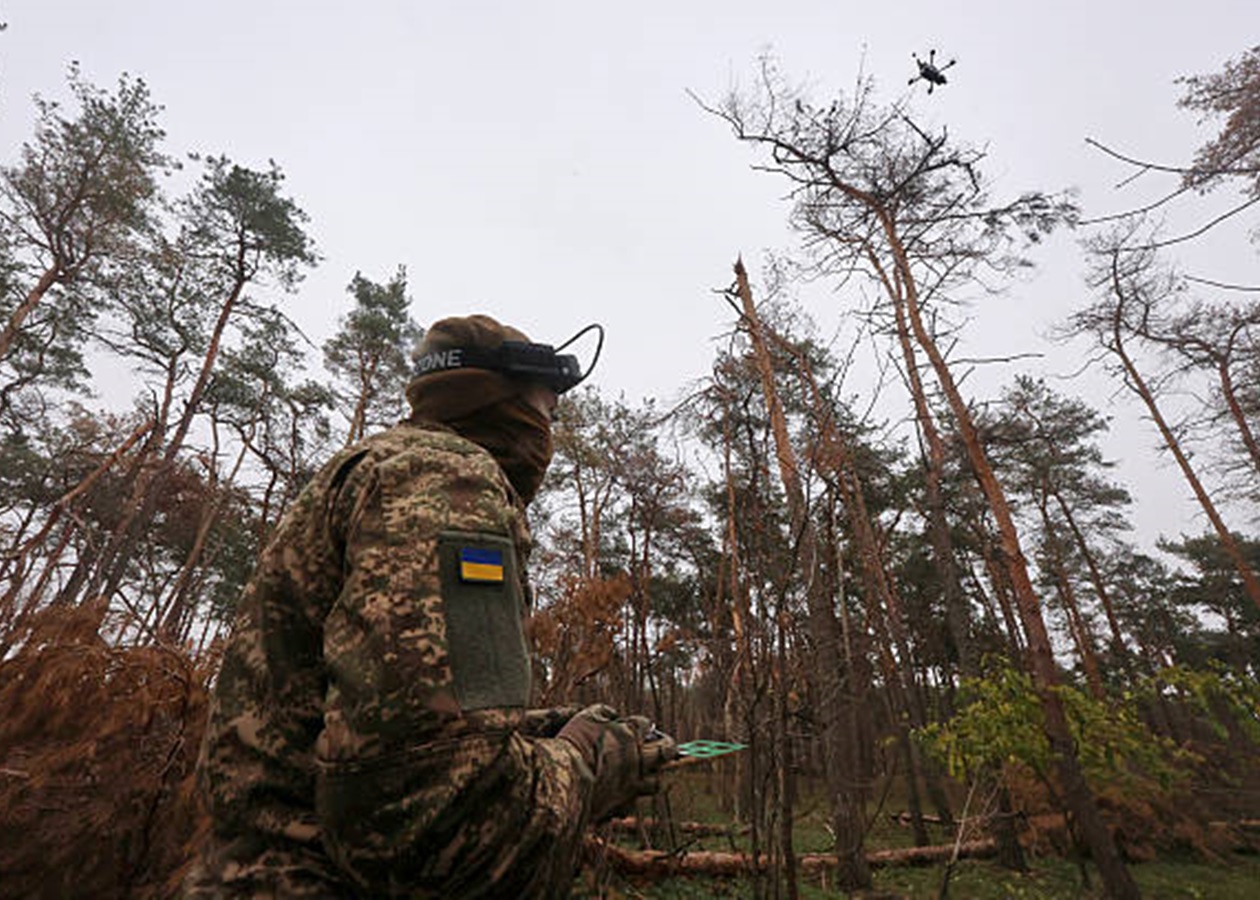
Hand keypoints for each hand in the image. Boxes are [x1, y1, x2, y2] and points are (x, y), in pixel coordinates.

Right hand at [557, 705, 676, 820]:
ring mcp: (631, 783)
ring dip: (653, 777)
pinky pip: (633, 804)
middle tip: (665, 747)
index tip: (640, 728)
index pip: (646, 724)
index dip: (643, 726)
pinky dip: (630, 801)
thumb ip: (602, 712)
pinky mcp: (620, 804)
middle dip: (668, 747)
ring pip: (656, 782)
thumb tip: (613, 713)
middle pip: (666, 750)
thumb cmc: (573, 745)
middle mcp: (636, 759)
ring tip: (646, 774)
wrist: (564, 779)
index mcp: (629, 734)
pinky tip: (622, 797)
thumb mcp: (585, 718)